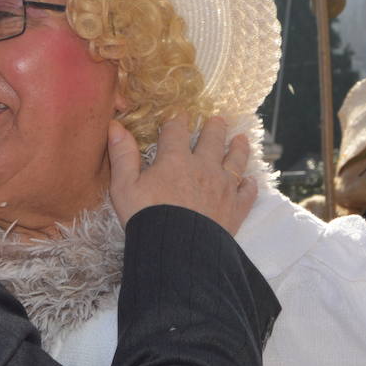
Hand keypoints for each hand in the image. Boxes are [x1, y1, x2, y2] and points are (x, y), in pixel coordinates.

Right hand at [107, 115, 255, 234]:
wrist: (177, 251)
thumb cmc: (146, 218)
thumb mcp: (124, 186)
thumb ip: (122, 155)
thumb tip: (115, 126)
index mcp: (175, 160)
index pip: (177, 131)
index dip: (178, 120)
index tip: (181, 114)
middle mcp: (203, 167)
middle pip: (212, 140)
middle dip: (214, 127)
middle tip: (218, 119)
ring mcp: (223, 187)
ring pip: (235, 160)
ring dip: (238, 148)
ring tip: (241, 138)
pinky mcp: (236, 208)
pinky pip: (248, 192)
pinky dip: (249, 184)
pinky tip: (250, 180)